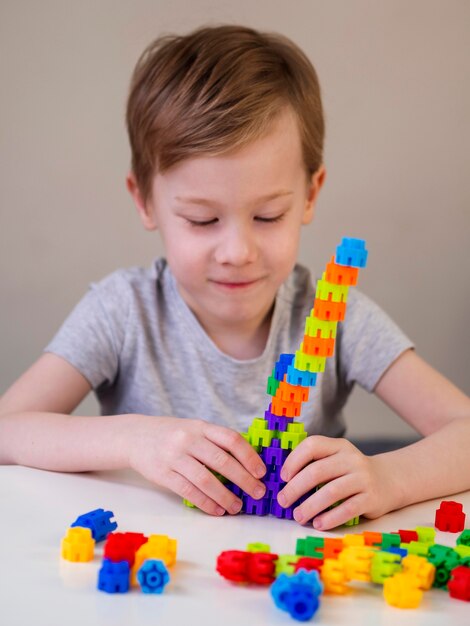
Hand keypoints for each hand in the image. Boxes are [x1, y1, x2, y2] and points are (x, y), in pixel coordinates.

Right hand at [126, 415, 265, 515]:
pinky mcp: (163, 474)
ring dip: (225, 496)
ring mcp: (174, 457)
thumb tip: (247, 463)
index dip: (249, 456)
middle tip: (258, 493)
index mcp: (201, 426)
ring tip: (237, 507)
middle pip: (222, 461)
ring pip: (206, 480)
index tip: (261, 472)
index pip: (231, 439)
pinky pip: (188, 491)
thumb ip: (216, 441)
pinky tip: (217, 510)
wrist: (136, 436)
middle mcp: (188, 439)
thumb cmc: (173, 435)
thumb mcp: (194, 429)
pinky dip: (206, 503)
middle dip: (244, 480)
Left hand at [276, 436, 396, 529]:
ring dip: (310, 506)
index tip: (282, 477)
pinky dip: (330, 518)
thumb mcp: (336, 460)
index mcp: (338, 446)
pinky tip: (318, 523)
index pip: (312, 446)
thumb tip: (284, 483)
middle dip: (296, 488)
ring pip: (331, 491)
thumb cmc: (351, 473)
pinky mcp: (371, 498)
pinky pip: (347, 509)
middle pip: (317, 471)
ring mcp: (363, 478)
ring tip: (298, 516)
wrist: (389, 480)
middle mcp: (351, 459)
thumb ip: (315, 464)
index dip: (294, 460)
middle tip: (283, 501)